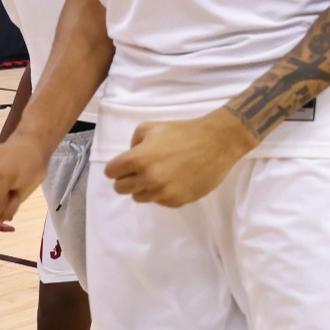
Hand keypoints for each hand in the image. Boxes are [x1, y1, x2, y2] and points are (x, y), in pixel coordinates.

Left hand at [104, 112, 256, 206]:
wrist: (217, 142)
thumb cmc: (184, 132)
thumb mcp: (151, 127)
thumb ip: (134, 142)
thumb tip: (130, 154)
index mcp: (138, 159)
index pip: (111, 173)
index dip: (117, 167)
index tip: (125, 165)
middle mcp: (148, 179)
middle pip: (121, 188)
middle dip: (127, 179)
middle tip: (140, 171)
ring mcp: (163, 193)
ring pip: (139, 197)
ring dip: (144, 188)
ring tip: (159, 175)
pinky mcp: (177, 201)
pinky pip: (159, 201)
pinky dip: (162, 193)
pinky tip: (174, 180)